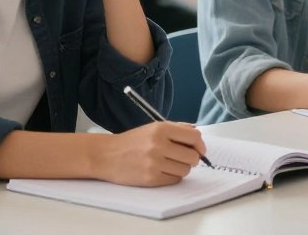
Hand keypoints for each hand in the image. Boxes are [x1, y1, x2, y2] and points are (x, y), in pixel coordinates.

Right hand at [91, 121, 206, 186]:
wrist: (106, 155)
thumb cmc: (132, 142)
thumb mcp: (153, 128)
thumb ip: (177, 129)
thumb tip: (198, 136)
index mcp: (161, 129)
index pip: (194, 137)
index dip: (200, 145)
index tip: (199, 149)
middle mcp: (158, 144)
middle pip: (192, 156)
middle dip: (192, 158)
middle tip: (184, 158)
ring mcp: (154, 162)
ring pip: (185, 170)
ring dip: (182, 168)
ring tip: (170, 164)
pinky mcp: (150, 178)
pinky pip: (174, 180)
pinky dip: (172, 176)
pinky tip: (162, 170)